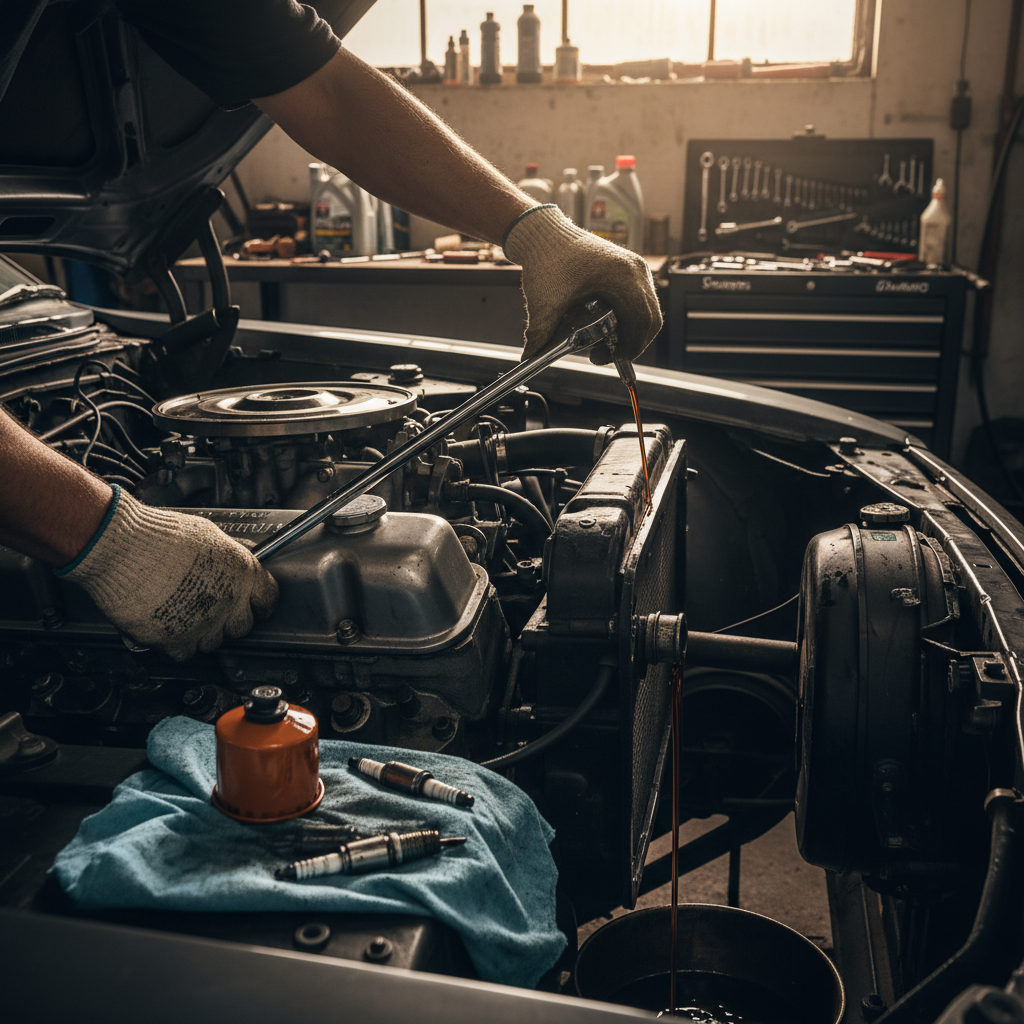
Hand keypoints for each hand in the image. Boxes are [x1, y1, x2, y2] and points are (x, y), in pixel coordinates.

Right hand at [60, 488, 278, 660]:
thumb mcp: (209, 536)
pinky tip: (165, 624)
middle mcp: (229, 600)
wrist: (121, 546)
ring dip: (200, 633)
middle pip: (242, 627)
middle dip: (228, 621)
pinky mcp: (176, 640)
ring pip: (213, 643)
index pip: (268, 599)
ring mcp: (204, 623)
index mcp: (243, 572)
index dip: (259, 605)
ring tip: (181, 612)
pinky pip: (185, 653)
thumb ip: (228, 558)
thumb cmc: (158, 534)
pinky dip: (174, 644)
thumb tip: (232, 568)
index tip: (253, 607)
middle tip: (209, 610)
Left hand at [503, 206, 661, 362]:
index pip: (641, 321)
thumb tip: (531, 357)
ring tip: (606, 342)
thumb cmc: (547, 258)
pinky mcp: (630, 268)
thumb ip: (540, 332)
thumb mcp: (544, 301)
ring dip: (632, 330)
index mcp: (622, 276)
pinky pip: (641, 299)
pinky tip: (610, 326)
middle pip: (650, 318)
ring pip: (648, 309)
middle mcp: (635, 270)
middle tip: (607, 354)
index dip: (631, 346)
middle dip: (632, 342)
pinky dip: (631, 317)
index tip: (611, 358)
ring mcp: (635, 267)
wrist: (545, 233)